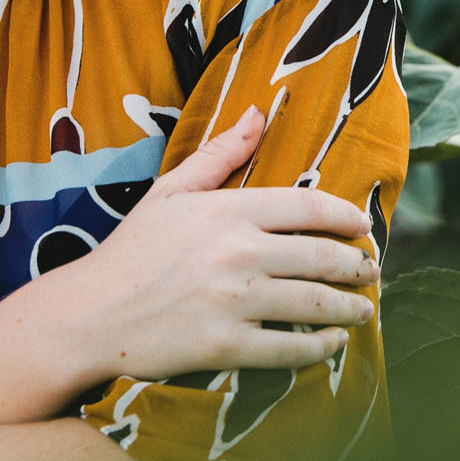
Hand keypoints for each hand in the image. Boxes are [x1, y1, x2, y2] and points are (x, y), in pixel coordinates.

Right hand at [53, 105, 380, 383]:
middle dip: (358, 266)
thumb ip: (220, 153)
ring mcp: (235, 301)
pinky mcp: (226, 346)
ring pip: (315, 304)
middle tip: (372, 271)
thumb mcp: (170, 192)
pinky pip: (290, 348)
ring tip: (363, 311)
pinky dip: (320, 348)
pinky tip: (331, 345)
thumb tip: (260, 112)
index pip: (309, 207)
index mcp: (228, 210)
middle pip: (323, 257)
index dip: (346, 218)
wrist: (87, 315)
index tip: (363, 227)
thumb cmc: (130, 252)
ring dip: (350, 309)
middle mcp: (239, 252)